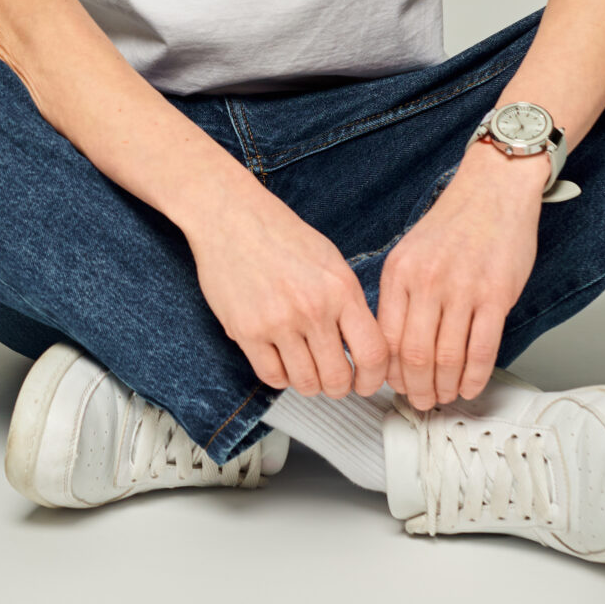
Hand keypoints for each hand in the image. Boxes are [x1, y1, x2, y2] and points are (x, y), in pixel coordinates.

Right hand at [184, 180, 388, 397]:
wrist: (231, 216)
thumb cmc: (280, 234)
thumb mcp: (331, 261)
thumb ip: (349, 303)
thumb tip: (362, 345)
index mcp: (341, 289)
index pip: (373, 354)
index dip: (372, 379)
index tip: (366, 382)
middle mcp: (313, 308)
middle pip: (338, 377)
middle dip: (338, 387)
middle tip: (333, 382)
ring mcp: (278, 321)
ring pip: (305, 382)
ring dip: (309, 384)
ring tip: (305, 371)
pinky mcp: (246, 330)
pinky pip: (271, 376)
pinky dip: (280, 377)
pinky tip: (280, 362)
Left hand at [377, 143, 544, 409]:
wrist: (492, 192)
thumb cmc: (453, 225)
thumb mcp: (409, 253)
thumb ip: (400, 294)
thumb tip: (393, 344)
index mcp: (398, 273)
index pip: (385, 336)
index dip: (389, 371)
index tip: (394, 386)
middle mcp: (426, 282)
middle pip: (413, 354)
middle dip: (416, 388)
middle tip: (420, 402)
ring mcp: (461, 289)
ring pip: (447, 357)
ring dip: (445, 386)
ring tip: (445, 397)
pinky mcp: (495, 295)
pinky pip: (481, 348)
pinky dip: (474, 376)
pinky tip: (470, 385)